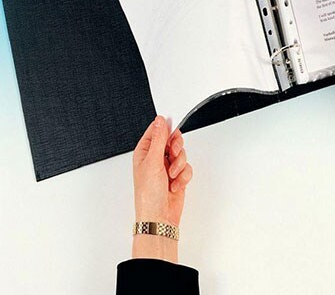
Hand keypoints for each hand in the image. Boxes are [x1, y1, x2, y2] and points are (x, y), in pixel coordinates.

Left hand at [131, 116, 192, 261]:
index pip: (157, 131)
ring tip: (172, 175)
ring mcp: (167, 167)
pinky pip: (187, 167)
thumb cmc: (148, 195)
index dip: (166, 129)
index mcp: (144, 152)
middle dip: (176, 148)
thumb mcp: (153, 162)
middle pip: (172, 140)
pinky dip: (184, 176)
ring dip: (179, 165)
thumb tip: (160, 120)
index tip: (172, 131)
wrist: (159, 218)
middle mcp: (156, 158)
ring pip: (182, 153)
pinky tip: (176, 184)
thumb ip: (159, 139)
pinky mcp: (177, 176)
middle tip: (174, 153)